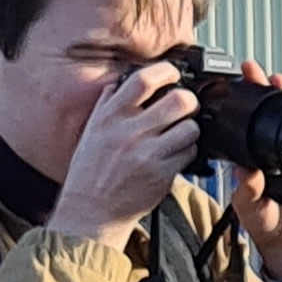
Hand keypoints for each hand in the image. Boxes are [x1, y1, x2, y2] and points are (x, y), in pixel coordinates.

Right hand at [48, 60, 203, 242]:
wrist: (90, 210)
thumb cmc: (90, 172)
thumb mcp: (92, 132)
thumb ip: (107, 106)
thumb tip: (119, 83)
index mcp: (109, 117)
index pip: (142, 81)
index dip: (165, 71)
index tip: (174, 73)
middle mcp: (128, 132)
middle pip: (177, 100)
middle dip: (189, 100)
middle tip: (187, 105)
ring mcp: (147, 153)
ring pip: (190, 127)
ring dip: (191, 128)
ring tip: (182, 132)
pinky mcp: (162, 173)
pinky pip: (189, 153)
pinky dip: (188, 151)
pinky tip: (177, 153)